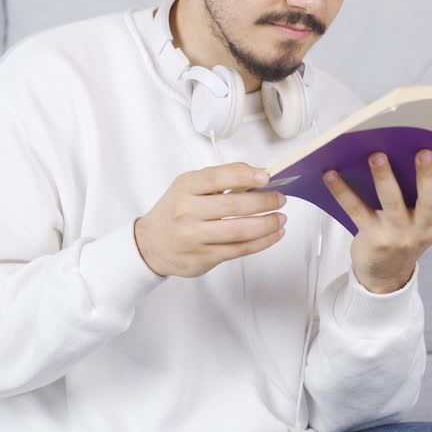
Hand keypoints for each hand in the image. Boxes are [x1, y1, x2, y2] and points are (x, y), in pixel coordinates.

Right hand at [134, 163, 286, 277]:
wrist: (150, 245)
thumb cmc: (176, 211)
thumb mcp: (189, 187)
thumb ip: (220, 178)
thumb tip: (257, 173)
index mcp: (185, 188)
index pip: (216, 178)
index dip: (243, 176)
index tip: (266, 176)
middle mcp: (186, 212)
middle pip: (232, 206)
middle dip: (263, 202)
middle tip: (280, 199)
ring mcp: (194, 237)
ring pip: (239, 231)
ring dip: (266, 224)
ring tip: (281, 218)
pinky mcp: (203, 258)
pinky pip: (239, 250)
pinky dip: (262, 242)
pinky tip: (274, 234)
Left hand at [322, 149, 431, 293]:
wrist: (385, 276)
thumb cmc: (408, 236)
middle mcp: (423, 227)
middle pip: (429, 200)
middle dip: (427, 176)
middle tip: (423, 152)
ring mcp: (398, 234)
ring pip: (392, 203)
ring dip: (384, 178)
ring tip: (376, 156)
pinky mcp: (373, 237)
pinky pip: (356, 209)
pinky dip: (342, 191)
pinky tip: (331, 174)